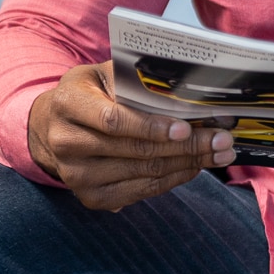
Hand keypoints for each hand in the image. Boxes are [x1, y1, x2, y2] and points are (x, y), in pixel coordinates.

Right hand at [27, 62, 236, 211]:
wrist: (50, 128)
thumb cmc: (88, 94)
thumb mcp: (102, 75)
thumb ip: (133, 81)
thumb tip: (183, 91)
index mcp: (67, 105)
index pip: (113, 121)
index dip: (151, 126)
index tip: (186, 127)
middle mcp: (66, 144)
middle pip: (136, 150)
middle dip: (187, 145)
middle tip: (223, 139)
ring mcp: (76, 177)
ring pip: (145, 173)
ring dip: (189, 163)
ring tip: (220, 152)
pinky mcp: (91, 198)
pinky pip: (143, 191)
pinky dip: (174, 178)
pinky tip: (195, 166)